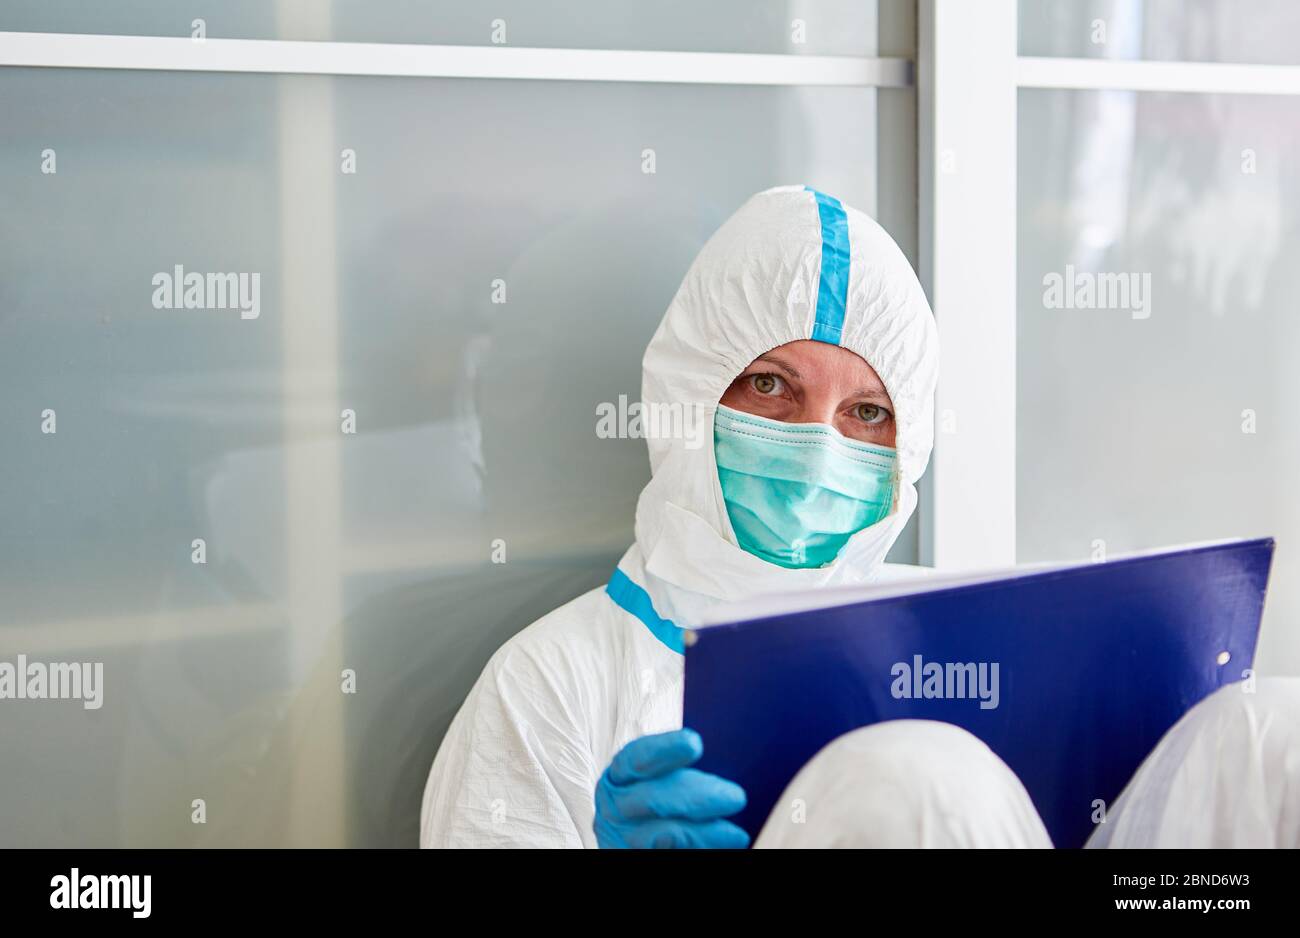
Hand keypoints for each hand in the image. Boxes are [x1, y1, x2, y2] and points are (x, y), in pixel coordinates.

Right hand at [593, 728, 749, 848]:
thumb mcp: (664, 779)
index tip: (694, 743)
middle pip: (653, 799)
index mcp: (620, 776)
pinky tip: (721, 847)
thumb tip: (721, 758)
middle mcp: (616, 806)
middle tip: (735, 797)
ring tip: (736, 835)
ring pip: (665, 835)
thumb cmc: (663, 799)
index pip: (637, 759)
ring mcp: (624, 838)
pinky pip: (672, 854)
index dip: (664, 750)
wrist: (644, 834)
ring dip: (703, 833)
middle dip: (697, 797)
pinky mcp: (635, 856)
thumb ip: (682, 771)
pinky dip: (699, 850)